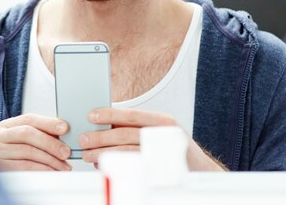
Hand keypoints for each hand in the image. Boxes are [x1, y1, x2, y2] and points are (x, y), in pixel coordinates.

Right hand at [0, 113, 71, 170]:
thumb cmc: (14, 158)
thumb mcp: (23, 142)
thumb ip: (40, 134)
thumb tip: (63, 131)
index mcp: (5, 126)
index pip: (28, 119)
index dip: (48, 123)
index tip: (64, 128)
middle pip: (28, 133)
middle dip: (50, 143)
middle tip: (66, 151)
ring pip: (28, 151)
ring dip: (50, 159)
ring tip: (63, 165)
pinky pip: (24, 167)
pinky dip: (42, 170)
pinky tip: (52, 172)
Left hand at [78, 108, 225, 170]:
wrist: (201, 172)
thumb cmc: (173, 151)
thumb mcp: (159, 133)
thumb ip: (136, 128)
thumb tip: (104, 126)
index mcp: (163, 122)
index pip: (133, 115)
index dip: (110, 114)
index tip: (91, 115)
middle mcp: (165, 136)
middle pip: (126, 133)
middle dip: (100, 137)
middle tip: (83, 140)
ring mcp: (164, 155)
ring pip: (127, 151)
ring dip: (103, 153)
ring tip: (88, 155)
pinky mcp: (160, 172)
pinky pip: (133, 168)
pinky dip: (115, 165)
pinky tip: (104, 165)